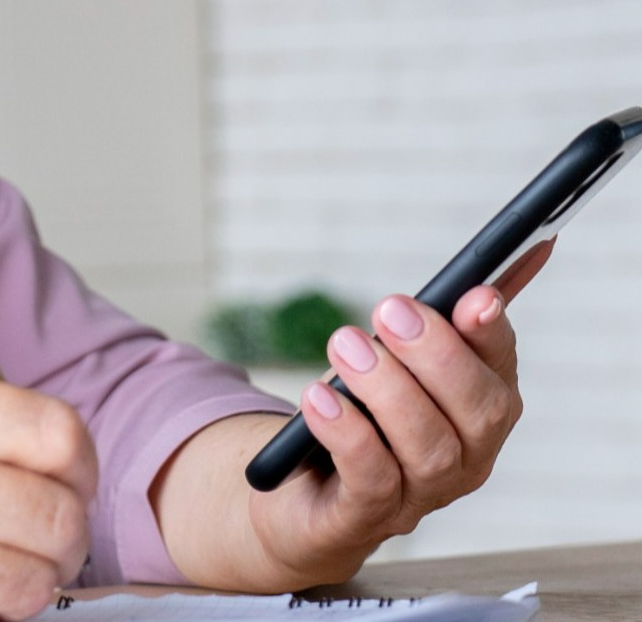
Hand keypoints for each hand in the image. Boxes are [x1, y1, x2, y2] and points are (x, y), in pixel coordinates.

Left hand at [249, 240, 552, 584]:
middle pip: (479, 411)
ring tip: (345, 342)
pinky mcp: (366, 517)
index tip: (475, 295)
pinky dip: (346, 431)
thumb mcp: (383, 365)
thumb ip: (418, 329)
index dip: (492, 334)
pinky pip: (370, 477)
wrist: (300, 493)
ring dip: (386, 387)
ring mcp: (421, 495)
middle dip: (437, 355)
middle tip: (390, 309)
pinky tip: (317, 397)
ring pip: (428, 446)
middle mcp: (465, 459)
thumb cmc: (354, 413)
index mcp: (477, 411)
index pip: (500, 370)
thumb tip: (471, 281)